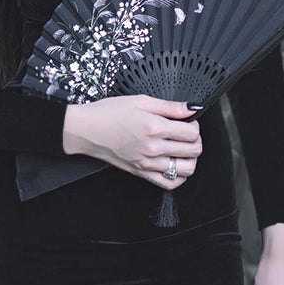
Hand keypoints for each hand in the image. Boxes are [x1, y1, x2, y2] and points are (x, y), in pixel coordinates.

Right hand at [62, 94, 202, 188]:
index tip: (189, 121)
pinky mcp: (141, 173)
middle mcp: (153, 148)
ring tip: (184, 149)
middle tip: (188, 132)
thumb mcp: (141, 101)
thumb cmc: (108, 113)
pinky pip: (169, 183)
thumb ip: (170, 106)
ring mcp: (147, 163)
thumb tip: (191, 108)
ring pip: (186, 169)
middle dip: (196, 140)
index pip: (191, 132)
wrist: (87, 130)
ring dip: (191, 159)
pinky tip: (176, 165)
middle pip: (193, 150)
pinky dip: (179, 177)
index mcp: (154, 127)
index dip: (195, 124)